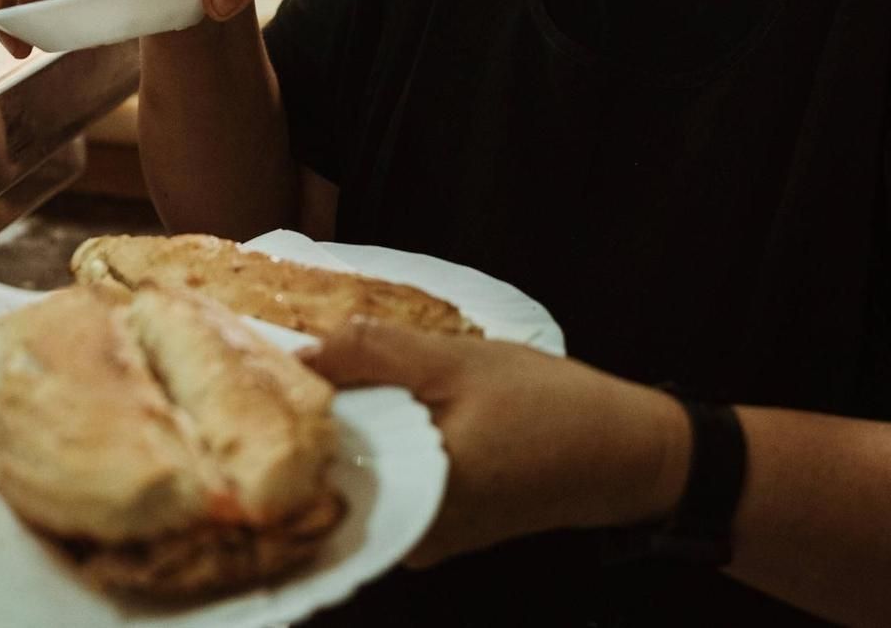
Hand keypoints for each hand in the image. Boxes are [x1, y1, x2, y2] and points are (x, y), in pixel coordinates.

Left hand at [303, 323, 691, 566]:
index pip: (316, 463)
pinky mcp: (437, 528)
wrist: (622, 452)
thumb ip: (374, 354)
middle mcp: (409, 534)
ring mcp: (422, 537)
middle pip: (332, 474)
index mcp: (411, 496)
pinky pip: (387, 483)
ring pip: (359, 476)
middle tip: (304, 367)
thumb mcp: (457, 361)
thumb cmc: (548, 406)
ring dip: (350, 431)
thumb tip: (298, 354)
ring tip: (346, 380)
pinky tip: (386, 408)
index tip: (268, 374)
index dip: (289, 414)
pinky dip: (381, 446)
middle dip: (316, 422)